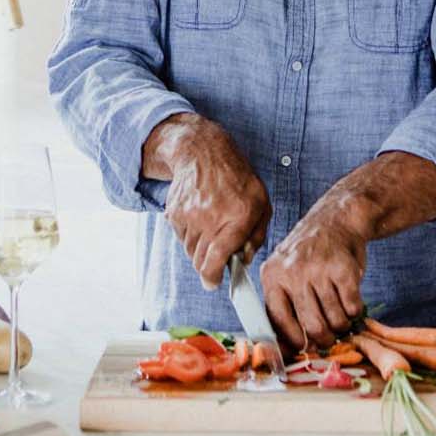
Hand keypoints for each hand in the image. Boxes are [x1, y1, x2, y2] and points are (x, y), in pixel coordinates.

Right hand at [145, 115, 270, 289]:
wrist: (203, 152)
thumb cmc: (237, 179)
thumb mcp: (261, 202)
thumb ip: (257, 235)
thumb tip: (244, 260)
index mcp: (239, 216)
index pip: (217, 259)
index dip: (213, 278)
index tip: (213, 282)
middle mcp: (212, 217)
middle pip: (200, 261)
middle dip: (208, 265)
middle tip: (217, 256)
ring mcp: (190, 215)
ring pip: (190, 251)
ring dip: (200, 248)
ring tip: (211, 227)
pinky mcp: (175, 213)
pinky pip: (181, 238)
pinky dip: (190, 235)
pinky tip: (200, 217)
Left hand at [260, 208, 366, 349]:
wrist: (336, 220)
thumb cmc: (309, 255)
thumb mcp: (285, 272)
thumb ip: (283, 306)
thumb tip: (287, 349)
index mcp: (272, 276)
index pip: (279, 321)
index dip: (294, 341)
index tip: (304, 347)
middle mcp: (293, 272)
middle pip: (312, 326)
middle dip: (324, 339)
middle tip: (329, 339)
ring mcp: (319, 270)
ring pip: (335, 319)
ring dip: (342, 325)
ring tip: (341, 317)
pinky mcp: (344, 269)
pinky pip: (352, 307)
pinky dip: (355, 311)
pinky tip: (350, 301)